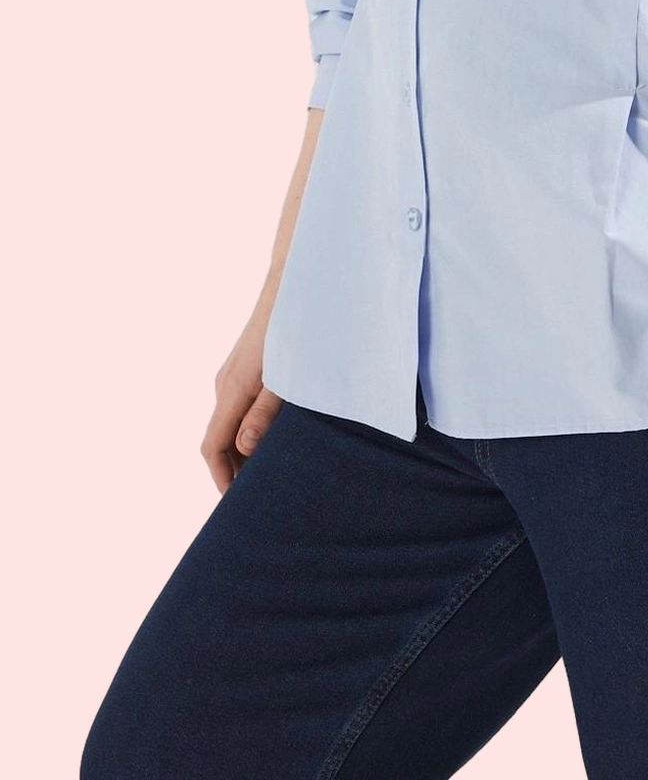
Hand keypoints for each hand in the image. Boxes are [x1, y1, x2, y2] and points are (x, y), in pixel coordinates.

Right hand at [200, 295, 283, 492]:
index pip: (213, 446)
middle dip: (232, 469)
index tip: (235, 503)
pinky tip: (272, 437)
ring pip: (229, 423)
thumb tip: (243, 450)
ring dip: (242, 450)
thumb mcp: (286, 378)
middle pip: (218, 439)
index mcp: (232, 390)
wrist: (294, 284)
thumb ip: (265, 413)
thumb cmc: (295, 331)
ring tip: (268, 473)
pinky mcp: (244, 366)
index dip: (221, 477)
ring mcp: (233, 374)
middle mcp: (225, 383)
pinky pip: (238, 407)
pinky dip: (248, 429)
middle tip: (256, 497)